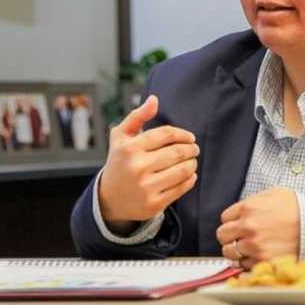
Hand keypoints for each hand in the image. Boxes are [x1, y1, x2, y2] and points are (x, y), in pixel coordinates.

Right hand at [98, 95, 199, 232]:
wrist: (110, 199)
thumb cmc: (119, 161)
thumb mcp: (121, 136)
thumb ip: (138, 116)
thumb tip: (154, 100)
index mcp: (130, 148)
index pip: (166, 134)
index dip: (183, 134)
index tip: (190, 137)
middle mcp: (137, 167)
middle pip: (177, 152)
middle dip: (191, 149)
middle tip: (194, 149)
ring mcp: (146, 187)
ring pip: (183, 170)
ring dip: (192, 163)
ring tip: (192, 161)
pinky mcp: (154, 204)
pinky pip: (181, 188)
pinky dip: (190, 179)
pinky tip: (189, 175)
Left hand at [216, 187, 299, 268]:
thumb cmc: (298, 208)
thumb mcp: (274, 193)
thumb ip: (254, 200)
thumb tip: (243, 209)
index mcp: (249, 207)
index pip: (225, 218)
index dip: (232, 221)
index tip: (238, 225)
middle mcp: (248, 226)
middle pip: (222, 235)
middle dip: (229, 236)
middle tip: (238, 238)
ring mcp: (254, 245)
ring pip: (229, 252)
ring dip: (236, 251)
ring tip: (248, 248)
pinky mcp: (262, 260)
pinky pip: (244, 265)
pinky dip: (248, 261)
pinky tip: (258, 255)